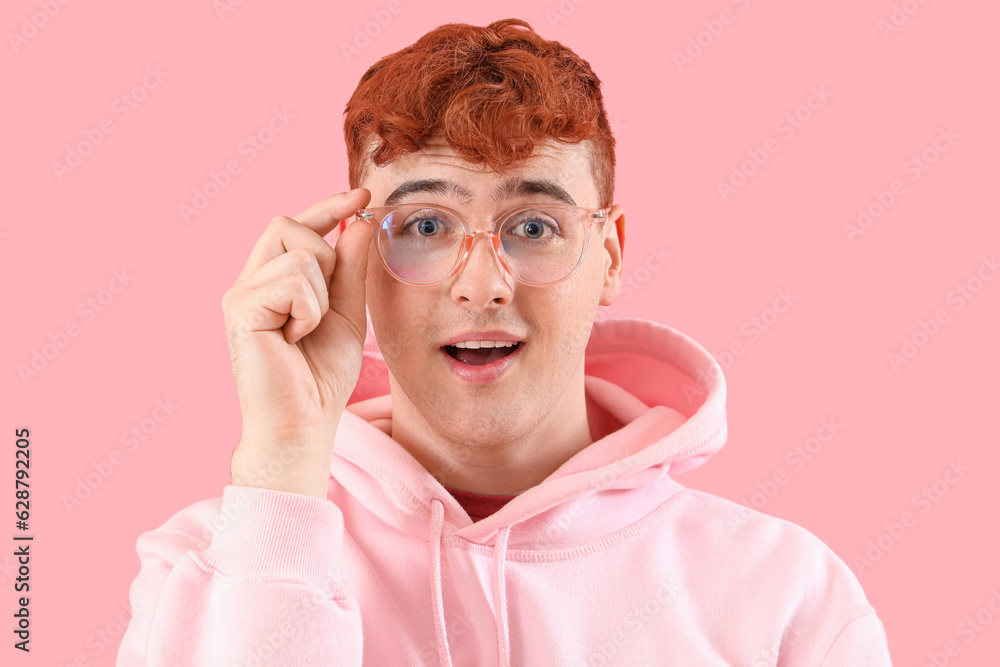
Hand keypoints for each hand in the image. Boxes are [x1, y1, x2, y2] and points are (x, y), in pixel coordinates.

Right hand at [222, 189, 372, 498]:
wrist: (304, 423)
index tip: (362, 195)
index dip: (328, 206)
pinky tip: (296, 339)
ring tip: (305, 332)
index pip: (295, 225)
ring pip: (298, 253)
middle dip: (322, 254)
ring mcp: (239, 294)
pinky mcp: (239, 309)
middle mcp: (249, 281)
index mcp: (271, 281)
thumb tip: (359, 223)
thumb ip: (350, 269)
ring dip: (319, 294)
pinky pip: (293, 280)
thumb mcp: (346, 314)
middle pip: (286, 223)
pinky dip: (309, 309)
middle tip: (322, 306)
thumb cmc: (320, 377)